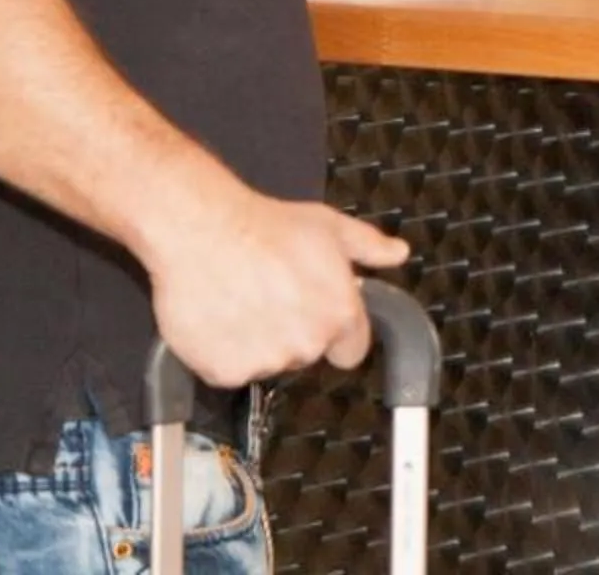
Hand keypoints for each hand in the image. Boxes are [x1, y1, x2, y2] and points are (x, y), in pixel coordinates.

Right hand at [143, 186, 408, 388]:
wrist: (201, 230)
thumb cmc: (262, 226)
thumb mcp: (329, 227)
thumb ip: (369, 246)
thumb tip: (397, 254)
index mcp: (338, 314)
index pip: (351, 351)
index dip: (336, 334)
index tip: (318, 317)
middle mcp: (307, 343)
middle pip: (306, 354)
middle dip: (293, 332)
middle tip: (271, 295)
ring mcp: (265, 361)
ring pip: (267, 363)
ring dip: (256, 342)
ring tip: (242, 300)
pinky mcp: (225, 372)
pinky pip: (229, 371)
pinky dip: (222, 352)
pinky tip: (219, 317)